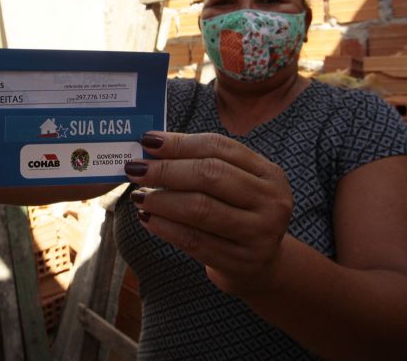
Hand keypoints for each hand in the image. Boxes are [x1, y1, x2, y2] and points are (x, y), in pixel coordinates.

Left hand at [124, 131, 292, 295]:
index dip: (180, 143)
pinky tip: (147, 218)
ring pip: (200, 209)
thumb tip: (152, 146)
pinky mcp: (239, 262)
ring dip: (161, 200)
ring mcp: (259, 234)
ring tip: (137, 196)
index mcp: (269, 173)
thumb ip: (202, 163)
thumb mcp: (235, 185)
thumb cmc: (237, 213)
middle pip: (210, 175)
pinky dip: (165, 227)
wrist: (261, 265)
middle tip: (135, 169)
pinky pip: (194, 240)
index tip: (147, 141)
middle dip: (166, 170)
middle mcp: (270, 202)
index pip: (220, 147)